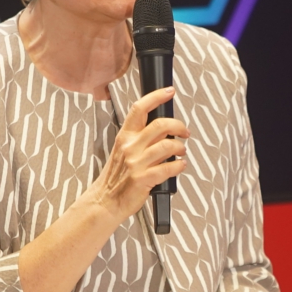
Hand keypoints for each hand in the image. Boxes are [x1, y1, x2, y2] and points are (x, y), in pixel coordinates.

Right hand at [89, 86, 189, 222]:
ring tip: (182, 152)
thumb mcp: (124, 151)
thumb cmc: (117, 177)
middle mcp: (130, 147)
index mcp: (125, 136)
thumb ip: (141, 138)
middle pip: (160, 125)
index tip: (169, 91)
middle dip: (179, 126)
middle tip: (185, 132)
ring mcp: (136, 163)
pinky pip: (169, 167)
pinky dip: (180, 166)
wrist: (105, 200)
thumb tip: (164, 129)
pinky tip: (180, 166)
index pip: (139, 108)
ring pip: (168, 146)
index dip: (156, 96)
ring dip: (181, 148)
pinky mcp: (143, 179)